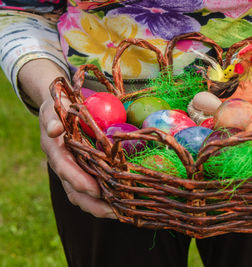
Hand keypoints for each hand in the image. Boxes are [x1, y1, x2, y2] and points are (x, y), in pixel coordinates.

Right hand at [39, 96, 115, 218]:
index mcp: (55, 150)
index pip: (65, 169)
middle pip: (74, 191)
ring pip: (82, 196)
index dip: (79, 181)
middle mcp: (62, 166)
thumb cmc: (59, 108)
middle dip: (93, 204)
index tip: (95, 191)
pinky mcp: (82, 173)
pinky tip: (121, 205)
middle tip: (114, 212)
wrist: (58, 110)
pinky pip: (91, 191)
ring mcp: (72, 172)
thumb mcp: (53, 109)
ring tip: (121, 214)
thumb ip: (52, 119)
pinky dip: (104, 200)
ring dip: (100, 208)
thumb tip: (53, 130)